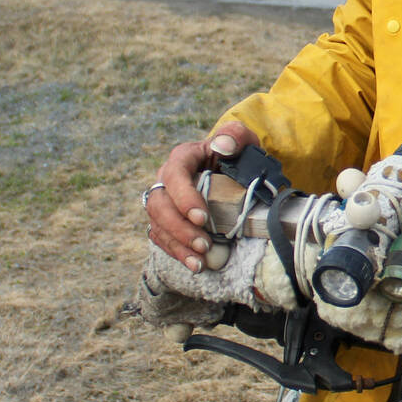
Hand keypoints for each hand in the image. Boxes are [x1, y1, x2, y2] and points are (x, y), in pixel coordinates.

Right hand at [145, 121, 256, 271]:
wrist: (234, 170)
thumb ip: (235, 136)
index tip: (202, 218)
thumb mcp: (243, 139)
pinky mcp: (167, 220)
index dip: (184, 198)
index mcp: (182, 158)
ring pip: (157, 224)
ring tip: (200, 261)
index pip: (175, 176)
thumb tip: (223, 145)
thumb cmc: (237, 153)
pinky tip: (195, 265)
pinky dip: (176, 253)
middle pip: (160, 204)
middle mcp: (166, 179)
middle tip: (204, 244)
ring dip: (177, 245)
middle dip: (180, 228)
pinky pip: (162, 238)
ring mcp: (164, 201)